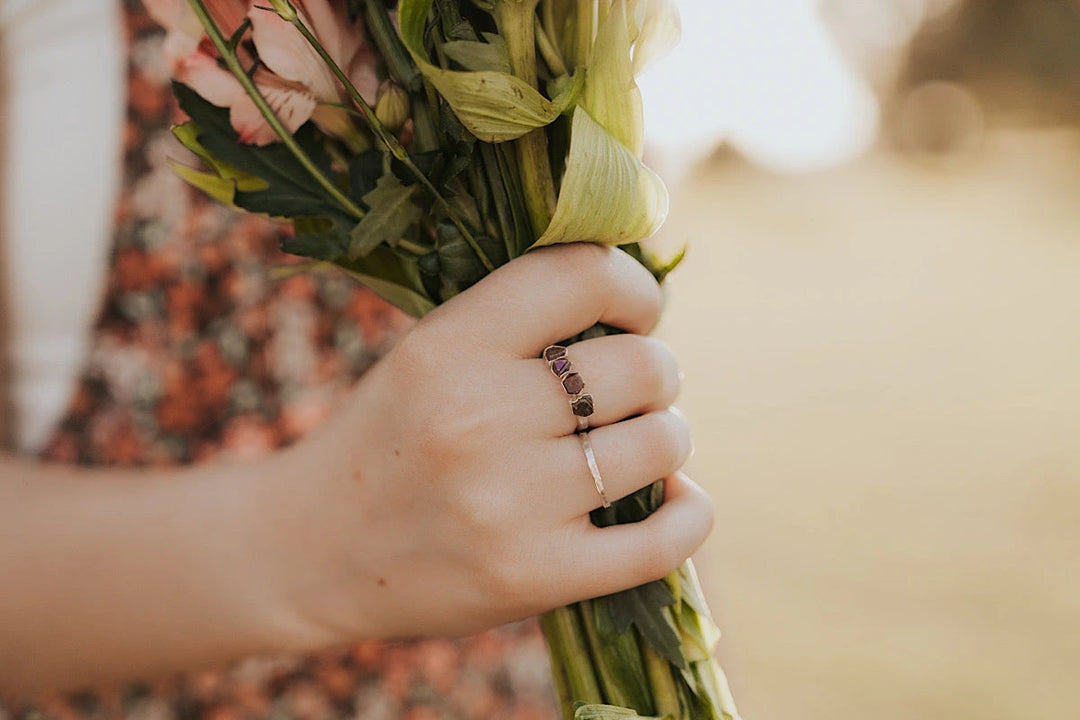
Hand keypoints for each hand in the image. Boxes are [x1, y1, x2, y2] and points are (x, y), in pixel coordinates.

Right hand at [262, 243, 713, 645]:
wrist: (309, 550)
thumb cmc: (386, 439)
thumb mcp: (428, 353)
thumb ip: (519, 322)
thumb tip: (644, 306)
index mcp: (451, 345)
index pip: (584, 276)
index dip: (634, 287)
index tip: (637, 313)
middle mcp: (482, 417)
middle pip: (644, 366)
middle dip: (656, 374)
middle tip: (629, 394)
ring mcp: (510, 502)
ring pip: (662, 443)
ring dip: (665, 438)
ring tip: (634, 447)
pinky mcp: (534, 576)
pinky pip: (661, 542)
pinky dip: (690, 514)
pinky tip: (681, 500)